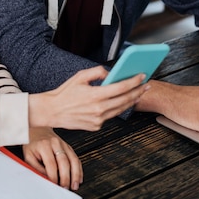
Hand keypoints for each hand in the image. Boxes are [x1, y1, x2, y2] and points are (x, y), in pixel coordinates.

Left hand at [22, 127, 82, 190]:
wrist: (38, 130)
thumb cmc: (32, 143)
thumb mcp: (28, 155)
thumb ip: (36, 167)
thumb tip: (45, 178)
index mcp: (44, 145)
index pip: (51, 164)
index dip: (54, 176)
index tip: (54, 184)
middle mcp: (55, 143)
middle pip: (64, 162)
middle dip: (66, 177)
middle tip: (65, 187)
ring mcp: (63, 144)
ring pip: (73, 159)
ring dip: (76, 174)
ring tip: (75, 185)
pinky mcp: (68, 147)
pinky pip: (76, 158)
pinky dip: (79, 169)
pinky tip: (79, 177)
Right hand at [28, 66, 148, 130]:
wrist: (52, 111)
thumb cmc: (64, 92)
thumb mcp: (80, 76)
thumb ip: (97, 72)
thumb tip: (111, 73)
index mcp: (95, 95)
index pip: (121, 87)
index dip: (134, 81)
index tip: (142, 76)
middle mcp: (99, 109)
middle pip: (125, 100)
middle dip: (138, 91)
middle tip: (146, 85)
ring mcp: (98, 119)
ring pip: (121, 109)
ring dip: (131, 100)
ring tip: (138, 93)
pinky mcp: (96, 126)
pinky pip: (111, 116)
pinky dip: (117, 108)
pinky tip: (122, 101)